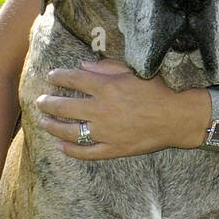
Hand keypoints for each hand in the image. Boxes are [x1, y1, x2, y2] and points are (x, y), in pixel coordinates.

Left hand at [35, 58, 201, 158]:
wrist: (178, 117)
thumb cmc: (158, 90)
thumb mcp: (134, 71)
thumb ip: (107, 68)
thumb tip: (82, 66)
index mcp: (106, 88)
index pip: (73, 79)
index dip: (59, 76)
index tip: (51, 76)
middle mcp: (101, 110)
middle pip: (65, 106)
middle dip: (48, 103)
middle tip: (40, 102)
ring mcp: (106, 132)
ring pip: (70, 130)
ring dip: (52, 126)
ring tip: (43, 122)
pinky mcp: (114, 148)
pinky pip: (87, 152)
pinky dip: (71, 150)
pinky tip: (61, 146)